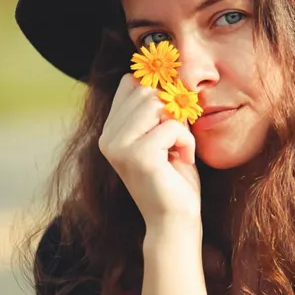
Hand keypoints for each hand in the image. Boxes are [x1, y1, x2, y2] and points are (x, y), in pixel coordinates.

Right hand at [98, 74, 201, 230]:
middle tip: (176, 137)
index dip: (157, 89)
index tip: (172, 111)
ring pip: (157, 104)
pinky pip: (172, 126)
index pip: (130, 83)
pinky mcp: (138, 156)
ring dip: (179, 125)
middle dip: (171, 109)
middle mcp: (108, 137)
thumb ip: (160, 109)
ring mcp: (119, 147)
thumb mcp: (165, 134)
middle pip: (146, 91)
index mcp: (111, 130)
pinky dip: (186, 141)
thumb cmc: (174, 177)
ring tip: (178, 148)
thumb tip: (168, 75)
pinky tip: (182, 160)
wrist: (175, 219)